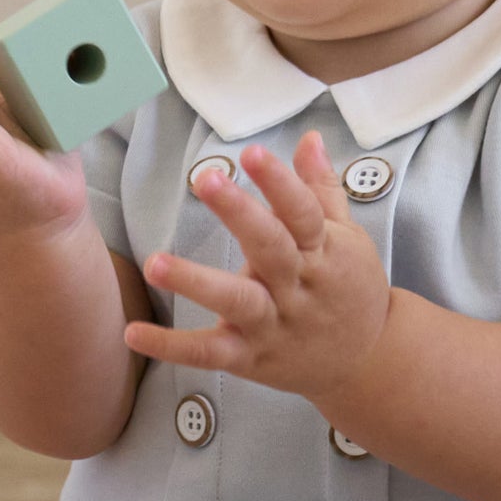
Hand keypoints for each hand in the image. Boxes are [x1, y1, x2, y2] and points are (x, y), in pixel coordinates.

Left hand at [126, 131, 391, 399]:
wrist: (368, 362)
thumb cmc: (350, 289)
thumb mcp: (346, 237)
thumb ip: (321, 188)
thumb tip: (310, 138)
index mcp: (322, 251)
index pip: (302, 212)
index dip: (279, 182)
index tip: (252, 153)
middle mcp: (297, 286)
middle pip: (270, 247)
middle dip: (239, 214)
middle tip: (206, 179)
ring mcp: (273, 324)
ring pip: (236, 302)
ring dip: (196, 282)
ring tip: (154, 263)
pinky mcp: (251, 358)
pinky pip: (209, 353)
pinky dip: (172, 347)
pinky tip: (133, 333)